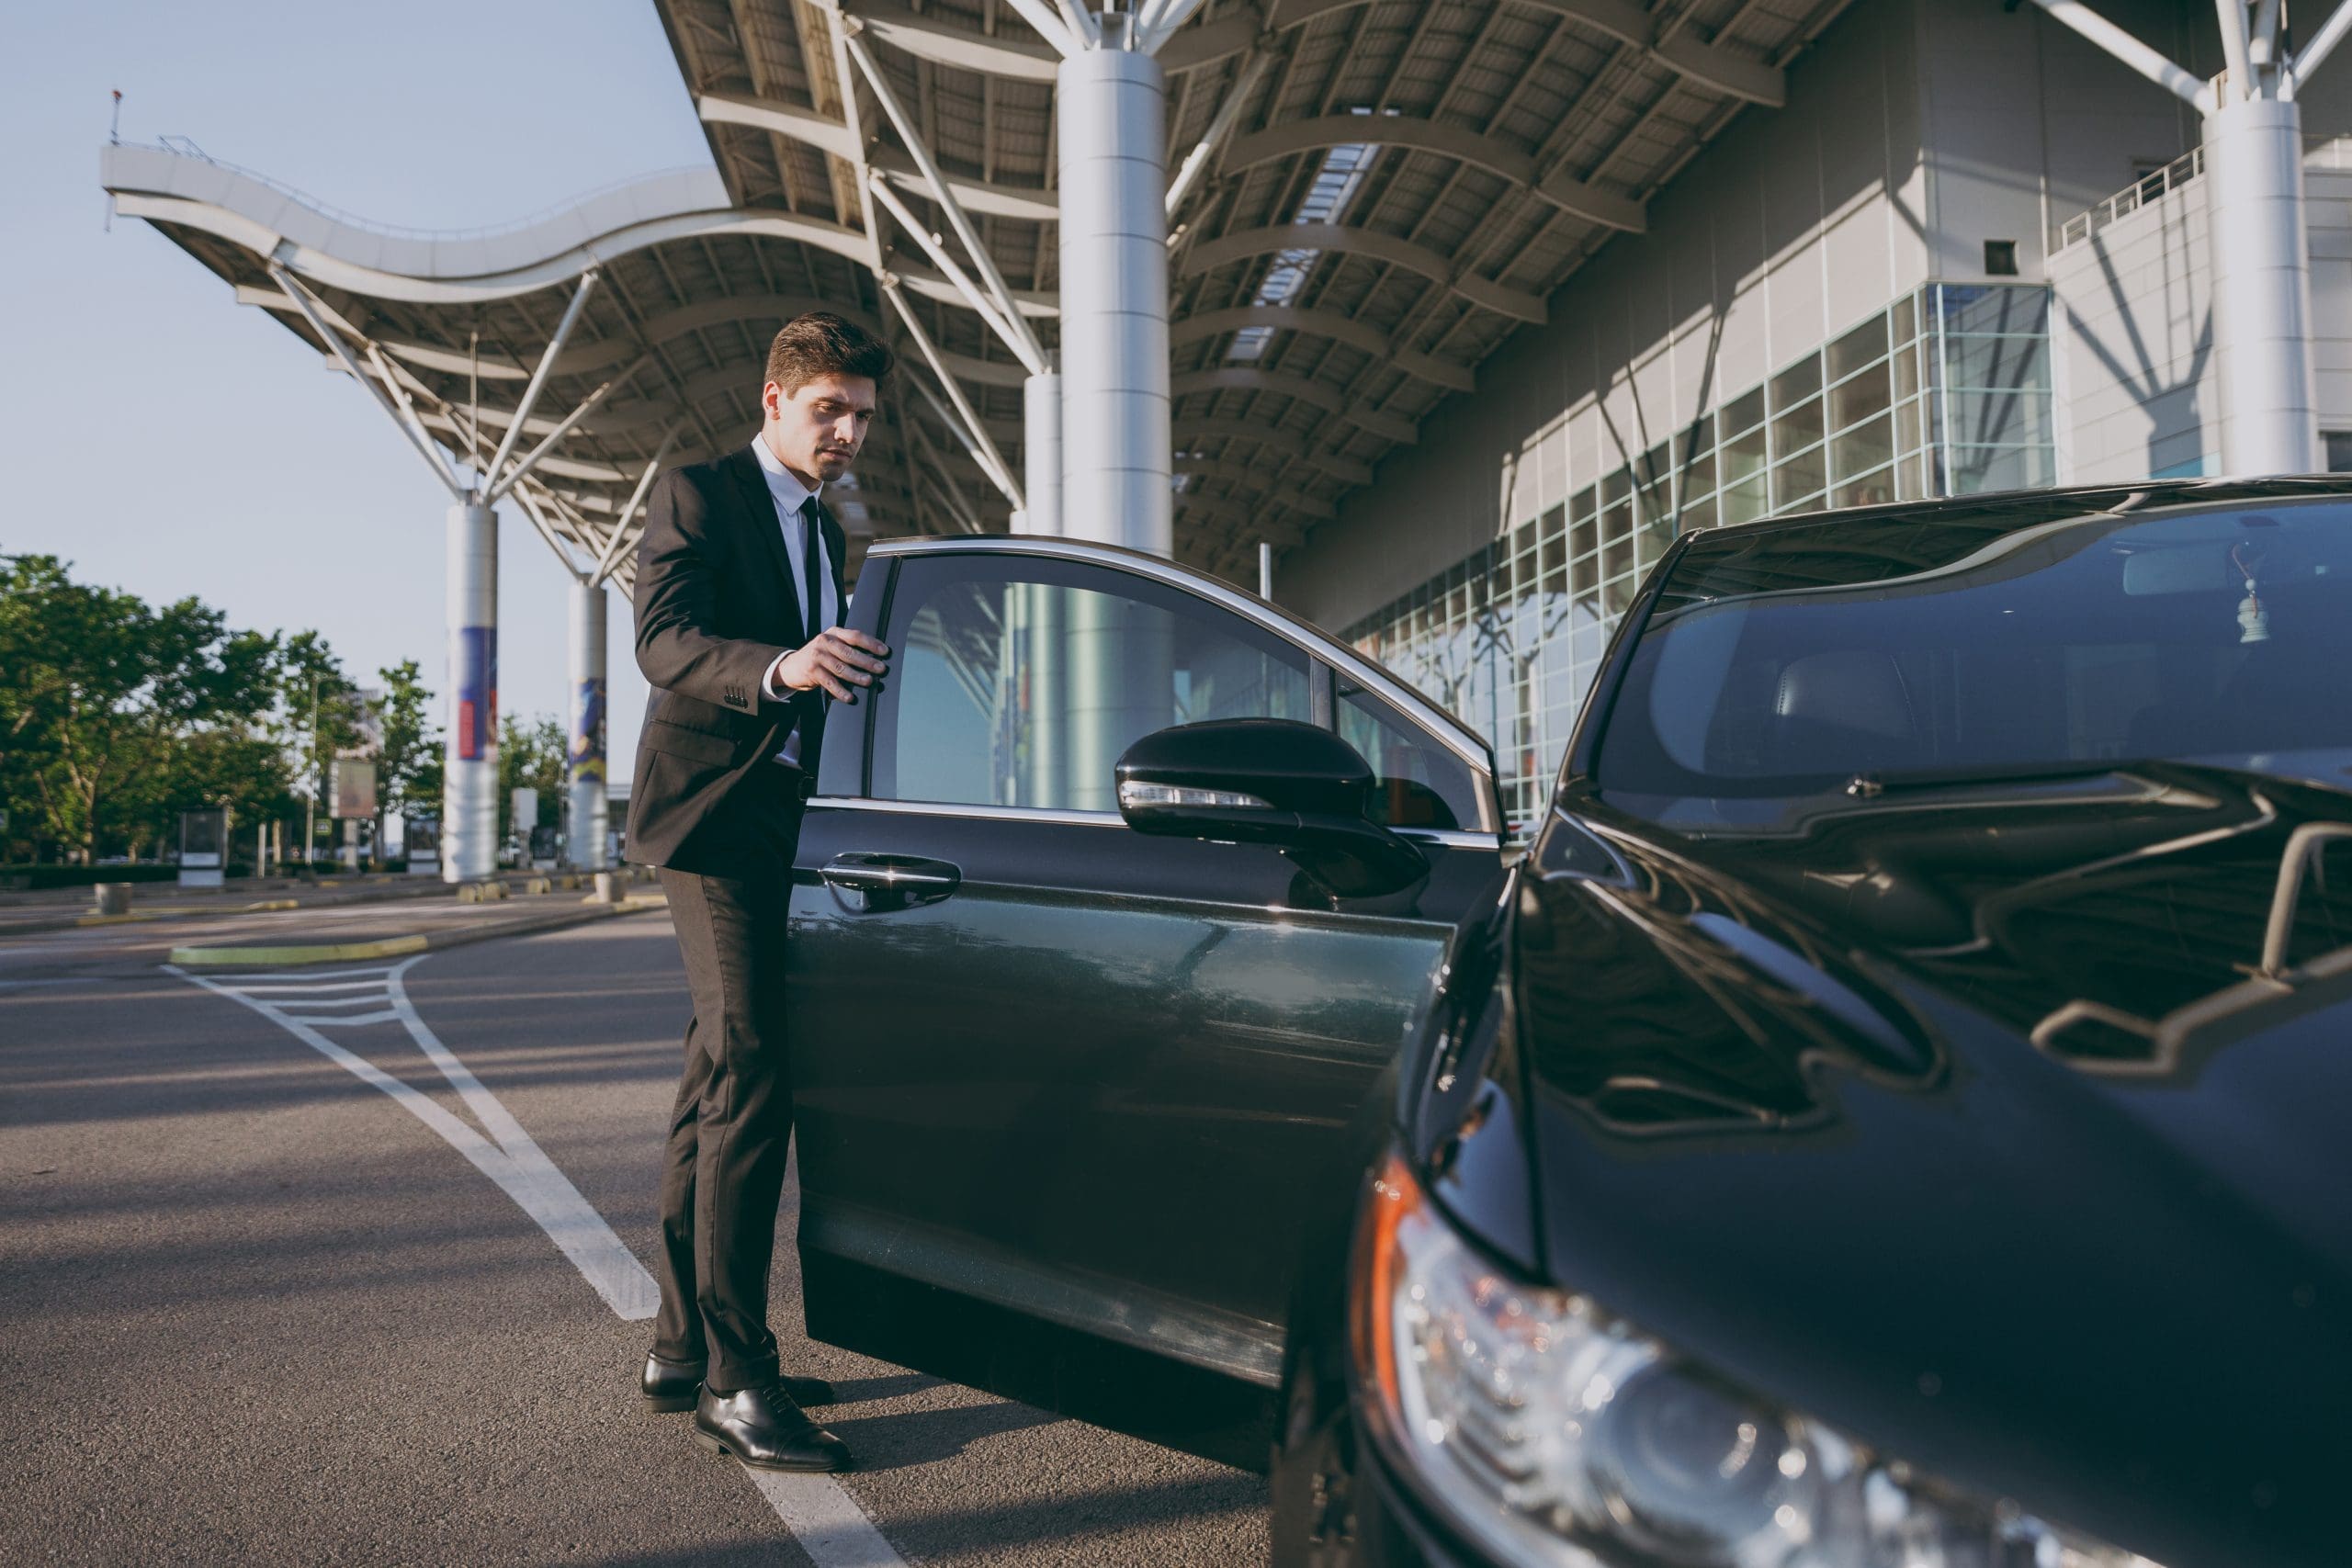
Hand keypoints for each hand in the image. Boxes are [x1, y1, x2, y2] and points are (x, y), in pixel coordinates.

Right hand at [775, 628, 889, 702]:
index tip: (885, 652)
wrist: (791, 665)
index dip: (871, 643)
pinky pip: (829, 682)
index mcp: (834, 633)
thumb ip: (848, 647)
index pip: (855, 636)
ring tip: (869, 681)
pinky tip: (850, 697)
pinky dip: (840, 691)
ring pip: (840, 668)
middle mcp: (825, 641)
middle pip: (849, 652)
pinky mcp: (811, 671)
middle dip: (867, 661)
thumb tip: (876, 658)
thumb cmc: (820, 656)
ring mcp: (817, 656)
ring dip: (856, 676)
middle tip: (881, 669)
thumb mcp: (832, 646)